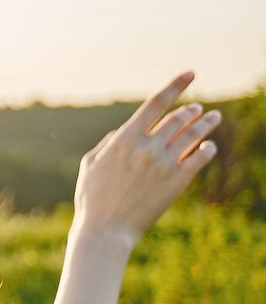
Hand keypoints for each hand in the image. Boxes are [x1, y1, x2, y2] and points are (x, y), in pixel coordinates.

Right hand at [73, 72, 220, 251]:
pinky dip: (207, 148)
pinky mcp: (177, 181)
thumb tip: (124, 130)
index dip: (175, 86)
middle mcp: (147, 147)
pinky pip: (200, 157)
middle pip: (178, 118)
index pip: (155, 103)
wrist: (106, 229)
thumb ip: (108, 143)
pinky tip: (209, 145)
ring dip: (206, 122)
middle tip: (198, 107)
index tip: (190, 73)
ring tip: (214, 116)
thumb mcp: (90, 164)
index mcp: (124, 139)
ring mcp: (164, 164)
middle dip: (191, 109)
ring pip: (193, 134)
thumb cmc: (92, 198)